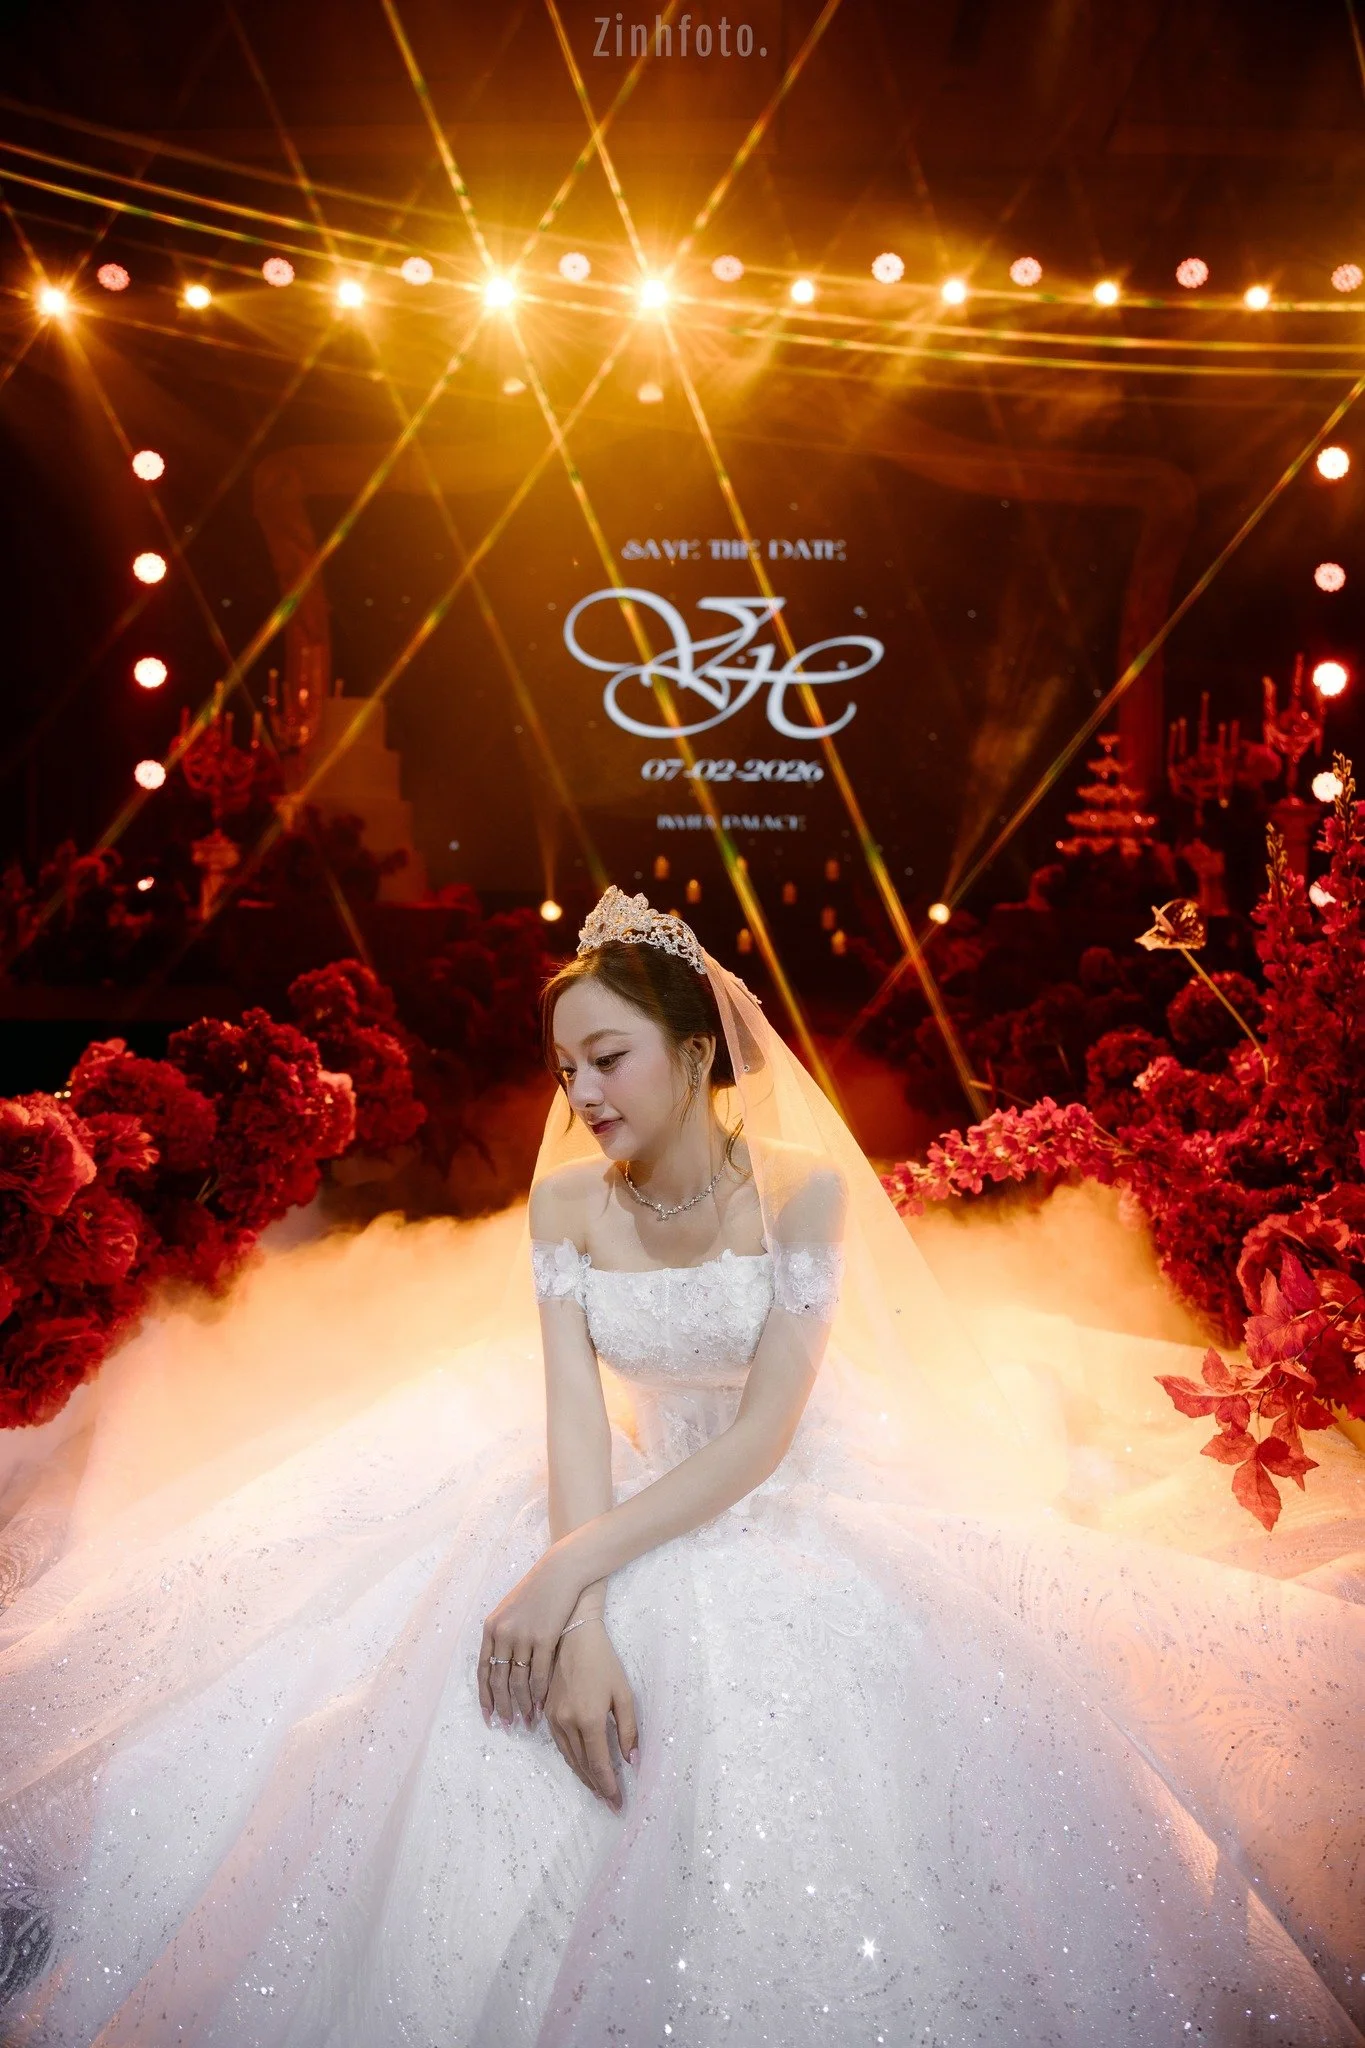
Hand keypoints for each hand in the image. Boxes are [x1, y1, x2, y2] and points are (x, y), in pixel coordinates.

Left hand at [478, 1547, 580, 1727]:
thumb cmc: (537, 1591)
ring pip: (518, 1681)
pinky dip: (539, 1694)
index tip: (489, 1716)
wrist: (560, 1573)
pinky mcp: (544, 1638)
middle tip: (507, 1725)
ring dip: (522, 1704)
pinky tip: (542, 1705)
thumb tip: (500, 1664)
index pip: (483, 1669)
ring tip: (526, 1721)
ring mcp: (523, 1636)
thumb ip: (503, 1635)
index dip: (485, 1695)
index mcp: (491, 1628)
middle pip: (498, 1680)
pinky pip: (539, 1674)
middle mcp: (503, 1633)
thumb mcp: (510, 1610)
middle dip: (502, 1706)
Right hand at [544, 1620, 638, 1810]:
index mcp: (589, 1720)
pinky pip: (560, 1746)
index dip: (609, 1787)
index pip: (600, 1764)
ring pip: (569, 1758)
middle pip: (583, 1766)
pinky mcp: (547, 1713)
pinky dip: (571, 1760)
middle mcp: (568, 1724)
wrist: (573, 1636)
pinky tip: (580, 1765)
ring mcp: (554, 1719)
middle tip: (610, 1802)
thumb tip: (632, 1761)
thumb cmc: (604, 1662)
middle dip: (597, 1787)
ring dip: (583, 1777)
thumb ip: (628, 1729)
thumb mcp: (624, 1693)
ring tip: (597, 1789)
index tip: (618, 1804)